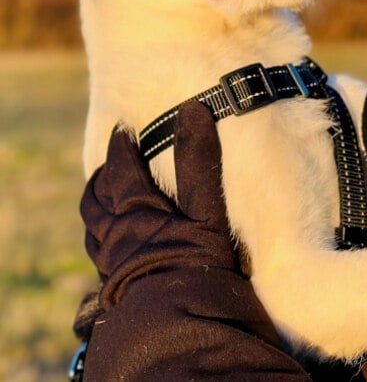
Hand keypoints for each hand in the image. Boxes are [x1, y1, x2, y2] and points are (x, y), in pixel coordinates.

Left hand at [81, 101, 238, 309]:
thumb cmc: (193, 265)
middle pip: (95, 200)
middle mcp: (115, 234)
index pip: (119, 170)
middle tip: (107, 167)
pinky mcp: (116, 287)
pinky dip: (103, 241)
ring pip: (93, 230)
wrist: (176, 326)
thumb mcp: (206, 210)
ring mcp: (112, 263)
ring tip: (105, 204)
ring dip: (96, 211)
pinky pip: (100, 256)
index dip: (120, 148)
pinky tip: (116, 249)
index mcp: (134, 210)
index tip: (123, 131)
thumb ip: (199, 162)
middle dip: (100, 179)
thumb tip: (192, 108)